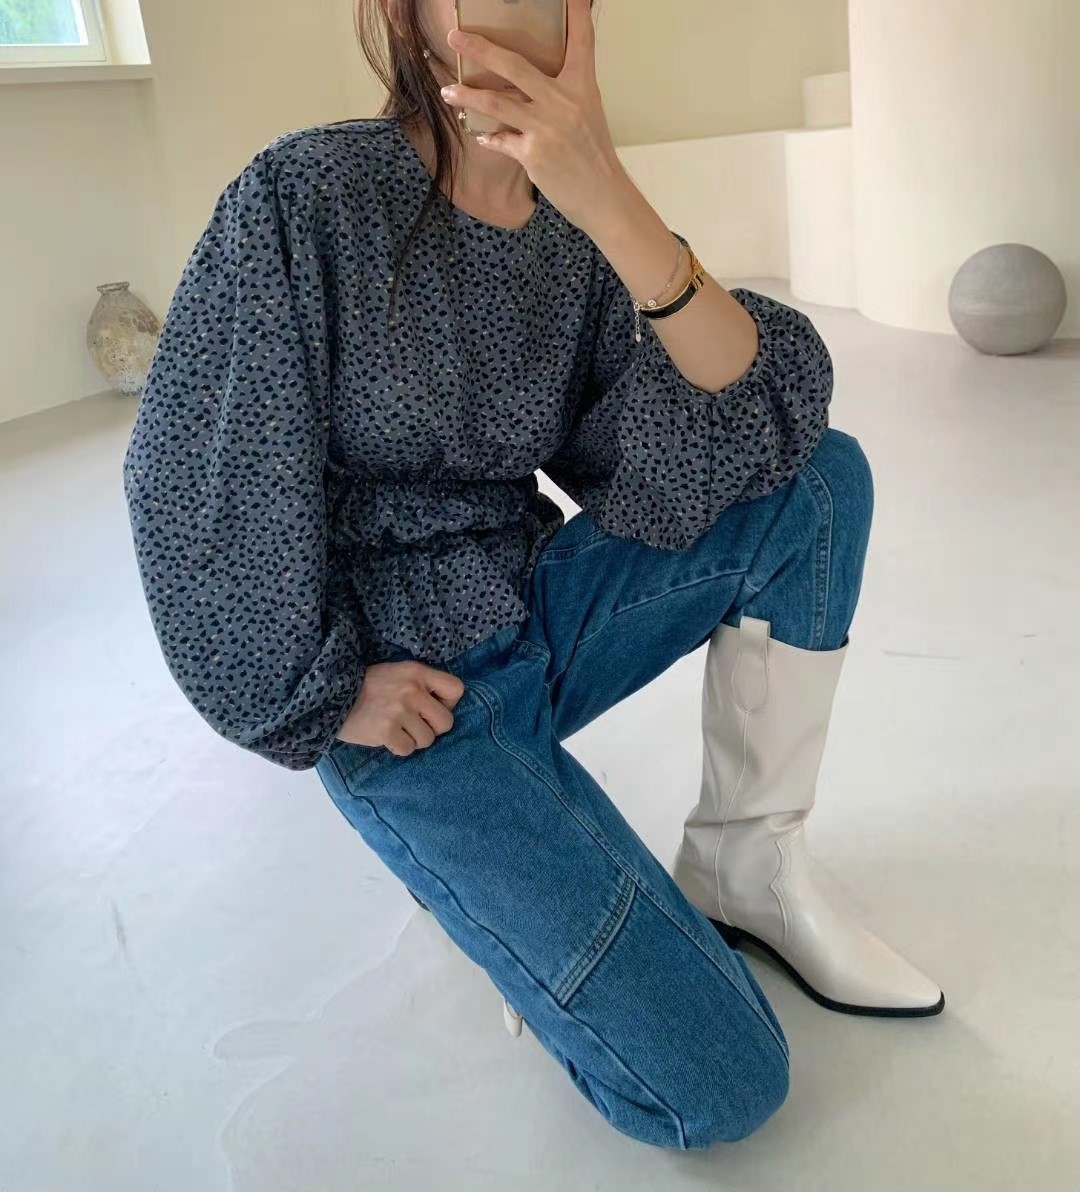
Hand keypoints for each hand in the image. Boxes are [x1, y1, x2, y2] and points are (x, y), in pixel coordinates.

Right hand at [336, 661, 465, 756]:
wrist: (332, 696)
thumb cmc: (367, 686)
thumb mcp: (397, 673)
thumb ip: (421, 684)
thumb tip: (445, 707)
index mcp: (417, 672)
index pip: (456, 689)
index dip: (449, 704)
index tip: (433, 708)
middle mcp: (412, 690)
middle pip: (446, 722)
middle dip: (432, 728)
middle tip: (414, 724)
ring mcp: (400, 711)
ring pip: (427, 740)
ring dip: (414, 739)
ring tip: (396, 729)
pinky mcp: (386, 731)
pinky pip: (407, 749)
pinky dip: (398, 747)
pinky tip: (386, 736)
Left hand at [440, 0, 630, 235]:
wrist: (603, 196)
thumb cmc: (595, 156)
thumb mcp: (588, 114)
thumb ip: (565, 92)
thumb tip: (534, 80)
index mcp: (582, 87)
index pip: (581, 40)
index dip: (575, 11)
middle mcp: (563, 102)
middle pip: (516, 66)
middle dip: (481, 49)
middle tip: (455, 37)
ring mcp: (546, 128)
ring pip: (498, 103)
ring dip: (468, 96)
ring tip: (447, 90)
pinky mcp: (533, 154)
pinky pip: (502, 140)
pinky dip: (490, 138)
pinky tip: (481, 136)